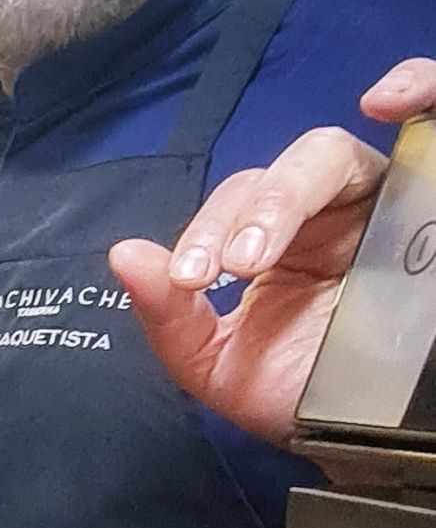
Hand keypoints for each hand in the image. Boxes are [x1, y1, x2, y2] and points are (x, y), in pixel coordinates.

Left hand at [111, 60, 435, 446]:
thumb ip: (169, 318)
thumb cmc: (298, 397)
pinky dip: (419, 91)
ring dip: (287, 191)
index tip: (185, 279)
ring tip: (258, 253)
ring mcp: (374, 206)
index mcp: (275, 242)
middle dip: (244, 213)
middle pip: (280, 171)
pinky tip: (391, 99)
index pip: (234, 205)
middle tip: (225, 270)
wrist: (365, 436)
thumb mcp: (219, 367)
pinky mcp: (417, 207)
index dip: (204, 232)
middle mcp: (324, 214)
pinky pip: (425, 131)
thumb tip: (123, 255)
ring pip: (330, 156)